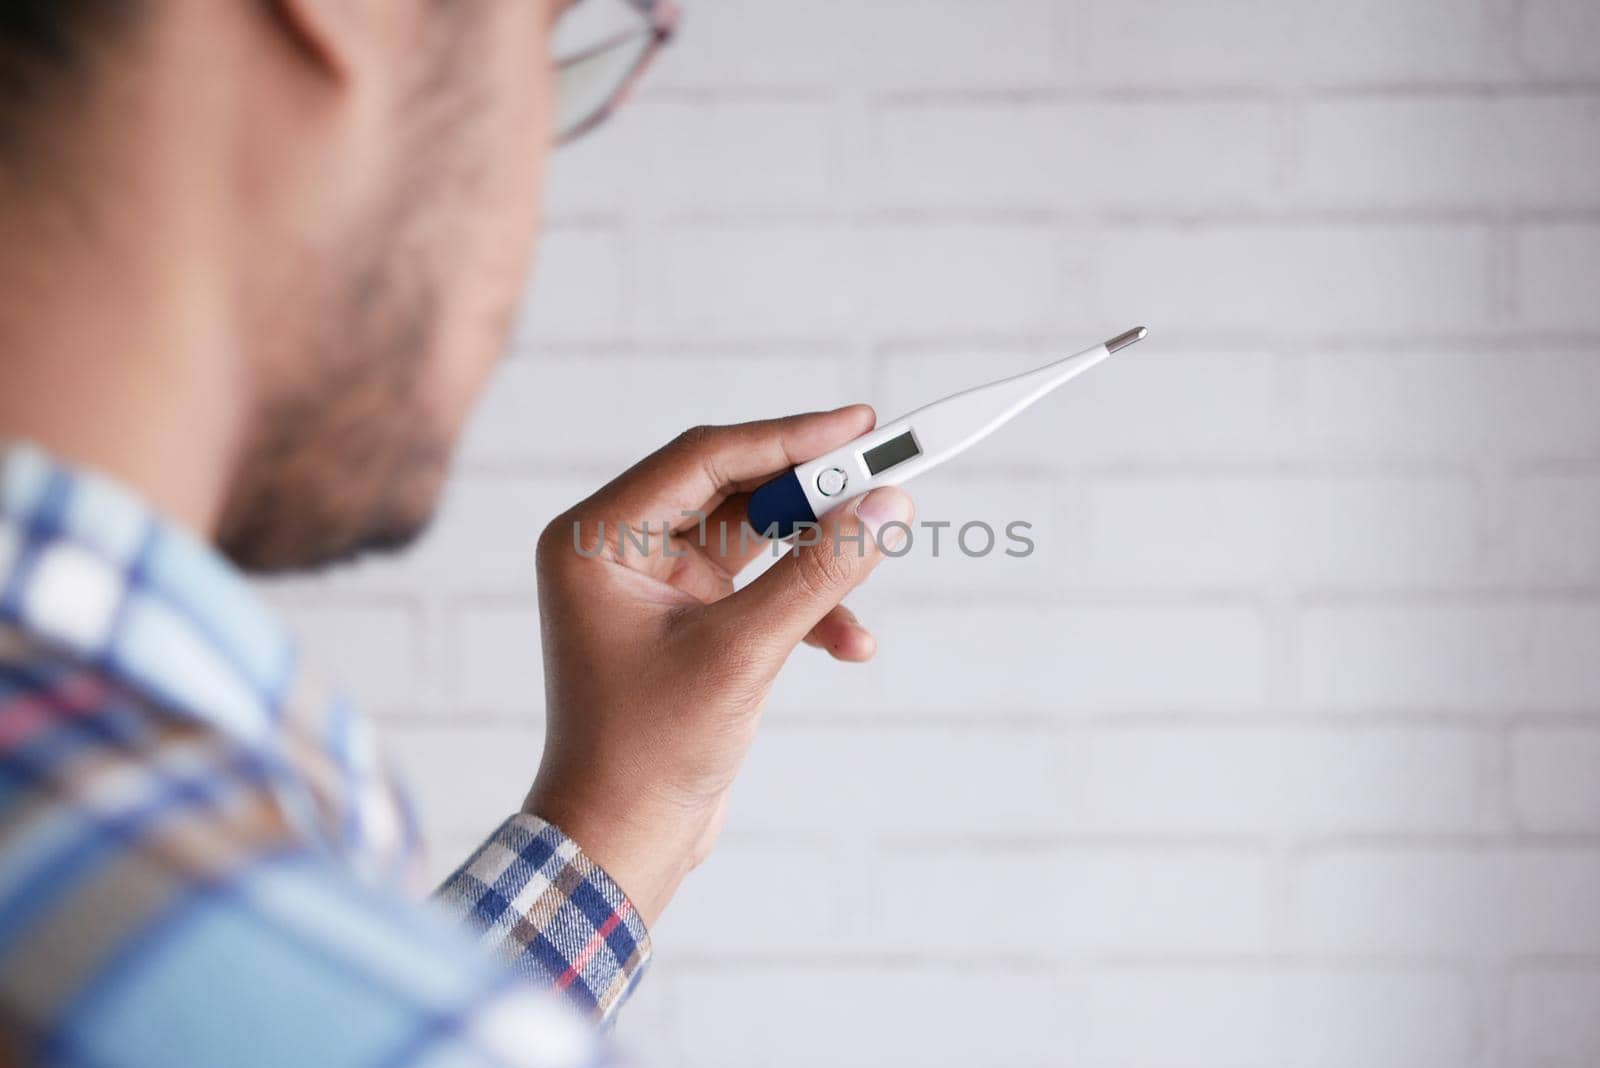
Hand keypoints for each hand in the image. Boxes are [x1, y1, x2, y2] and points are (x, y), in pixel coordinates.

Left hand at [524, 406, 914, 924]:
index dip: (789, 438)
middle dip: (810, 493)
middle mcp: (618, 550)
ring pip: (753, 537)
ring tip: (876, 555)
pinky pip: (757, 588)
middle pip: (732, 488)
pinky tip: (852, 641)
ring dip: (815, 556)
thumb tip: (887, 503)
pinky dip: (805, 608)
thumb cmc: (651, 752)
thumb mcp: (744, 652)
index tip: (862, 426)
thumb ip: (818, 572)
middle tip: (884, 474)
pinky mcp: (687, 622)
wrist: (622, 842)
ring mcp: (653, 586)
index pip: (704, 458)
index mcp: (596, 539)